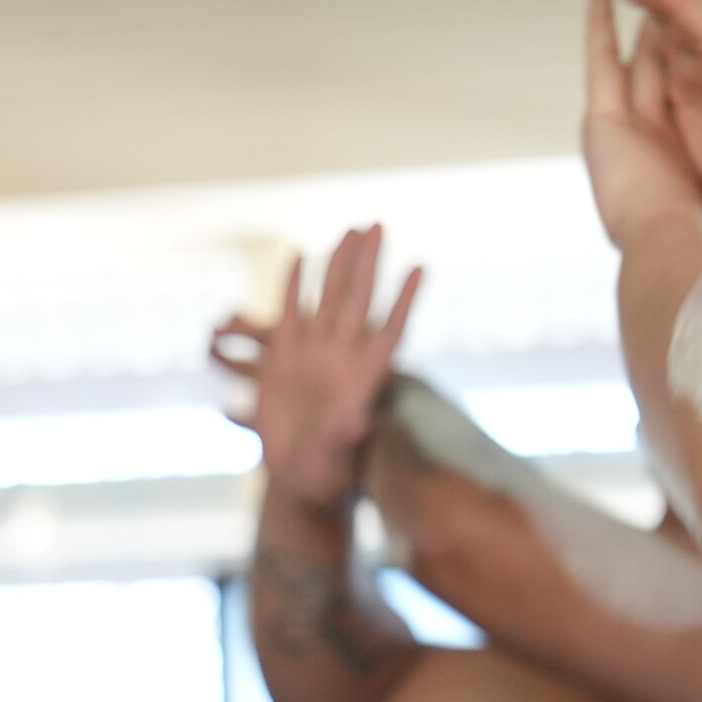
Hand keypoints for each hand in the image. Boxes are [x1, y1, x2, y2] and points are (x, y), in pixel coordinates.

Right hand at [213, 227, 420, 514]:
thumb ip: (346, 437)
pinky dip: (294, 284)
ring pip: (328, 297)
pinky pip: (290, 311)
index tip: (420, 268)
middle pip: (358, 300)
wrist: (299, 475)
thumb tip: (354, 426)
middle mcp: (340, 357)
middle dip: (368, 263)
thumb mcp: (338, 459)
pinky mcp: (281, 355)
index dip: (404, 300)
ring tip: (352, 230)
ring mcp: (312, 352)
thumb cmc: (327, 472)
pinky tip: (300, 255)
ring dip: (339, 263)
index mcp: (363, 377)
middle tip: (377, 226)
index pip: (390, 329)